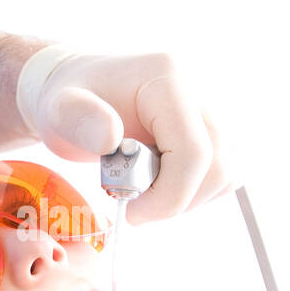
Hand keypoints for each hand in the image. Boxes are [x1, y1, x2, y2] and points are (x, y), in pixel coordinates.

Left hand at [16, 47, 234, 224]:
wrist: (77, 88)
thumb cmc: (68, 100)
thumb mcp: (60, 108)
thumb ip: (80, 119)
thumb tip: (112, 137)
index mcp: (167, 78)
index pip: (194, 151)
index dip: (169, 195)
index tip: (131, 212)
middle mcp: (199, 89)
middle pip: (220, 165)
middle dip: (178, 199)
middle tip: (135, 206)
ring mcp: (212, 109)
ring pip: (229, 171)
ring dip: (190, 196)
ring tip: (145, 190)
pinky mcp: (214, 129)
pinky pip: (226, 172)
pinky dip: (197, 190)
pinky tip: (160, 184)